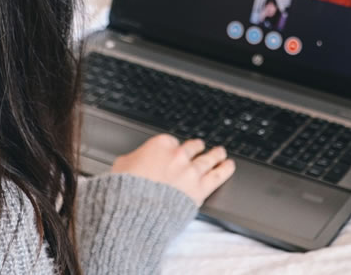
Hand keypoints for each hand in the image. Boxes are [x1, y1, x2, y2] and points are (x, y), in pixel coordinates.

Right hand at [110, 134, 235, 205]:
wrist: (135, 209)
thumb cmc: (126, 190)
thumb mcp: (121, 166)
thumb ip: (133, 160)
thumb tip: (132, 162)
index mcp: (159, 146)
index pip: (171, 142)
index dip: (173, 148)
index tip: (174, 151)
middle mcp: (178, 155)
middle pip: (192, 148)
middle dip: (196, 148)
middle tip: (200, 148)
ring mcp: (191, 171)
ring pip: (208, 158)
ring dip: (216, 154)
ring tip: (221, 153)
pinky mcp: (200, 188)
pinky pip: (218, 175)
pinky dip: (225, 169)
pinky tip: (229, 166)